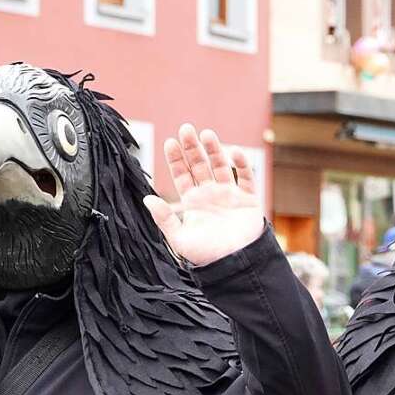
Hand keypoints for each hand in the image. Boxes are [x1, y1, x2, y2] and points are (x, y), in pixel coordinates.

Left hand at [143, 124, 263, 266]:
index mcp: (193, 203)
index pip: (182, 175)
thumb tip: (147, 199)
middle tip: (186, 129)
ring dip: (215, 149)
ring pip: (221, 166)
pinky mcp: (248, 199)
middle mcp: (210, 195)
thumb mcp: (179, 239)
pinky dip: (242, 164)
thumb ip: (164, 219)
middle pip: (200, 165)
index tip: (169, 143)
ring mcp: (230, 195)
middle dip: (193, 147)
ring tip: (207, 134)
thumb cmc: (206, 256)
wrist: (235, 265)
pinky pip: (246, 177)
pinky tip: (234, 152)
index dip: (176, 159)